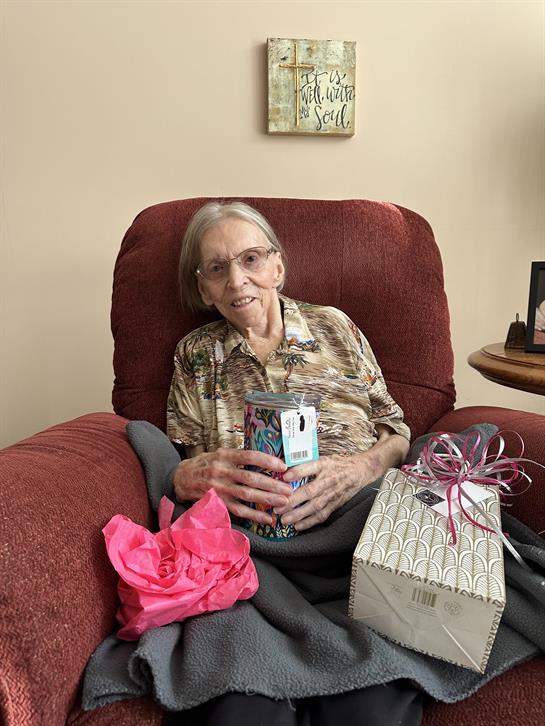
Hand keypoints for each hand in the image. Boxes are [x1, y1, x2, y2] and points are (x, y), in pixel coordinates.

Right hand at [174, 448, 291, 523]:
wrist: (180, 478)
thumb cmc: (204, 464)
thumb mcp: (219, 453)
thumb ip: (238, 456)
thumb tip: (265, 458)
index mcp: (224, 455)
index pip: (249, 456)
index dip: (267, 461)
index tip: (283, 466)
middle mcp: (221, 471)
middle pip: (251, 478)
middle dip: (272, 484)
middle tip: (289, 489)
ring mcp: (218, 488)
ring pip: (246, 495)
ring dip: (267, 499)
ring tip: (284, 502)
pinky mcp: (217, 502)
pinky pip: (238, 510)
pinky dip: (254, 515)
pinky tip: (267, 518)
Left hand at [274, 453, 377, 530]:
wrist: (361, 471)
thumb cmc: (339, 464)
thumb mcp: (325, 458)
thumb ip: (308, 463)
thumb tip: (286, 469)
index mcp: (325, 465)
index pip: (311, 467)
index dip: (298, 472)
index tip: (285, 476)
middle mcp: (329, 480)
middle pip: (310, 491)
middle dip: (293, 500)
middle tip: (278, 506)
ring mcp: (332, 494)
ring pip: (315, 506)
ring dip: (299, 514)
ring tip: (285, 520)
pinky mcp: (335, 504)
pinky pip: (322, 515)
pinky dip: (310, 522)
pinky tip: (298, 526)